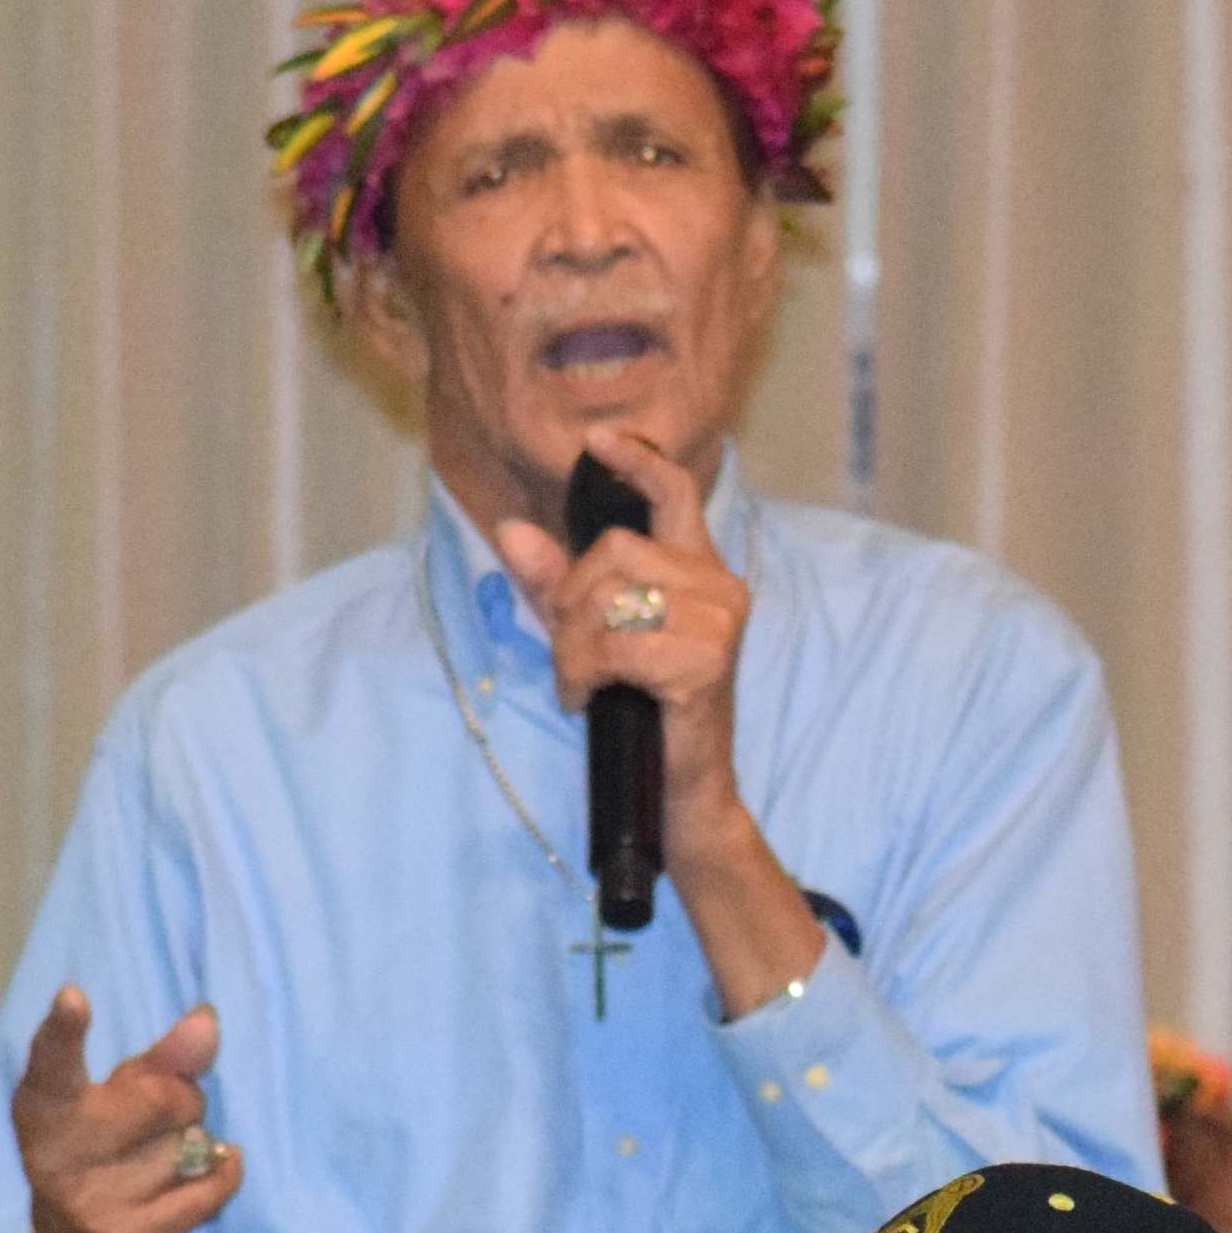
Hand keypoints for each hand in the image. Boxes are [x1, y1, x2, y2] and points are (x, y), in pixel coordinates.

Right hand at [6, 988, 240, 1232]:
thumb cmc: (105, 1150)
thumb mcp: (120, 1097)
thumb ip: (163, 1058)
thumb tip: (207, 1021)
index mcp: (44, 1105)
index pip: (53, 1062)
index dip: (64, 1032)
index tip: (74, 999)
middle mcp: (57, 1153)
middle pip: (162, 1097)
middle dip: (179, 1100)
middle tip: (156, 1120)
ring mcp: (91, 1200)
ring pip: (190, 1144)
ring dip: (195, 1147)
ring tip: (161, 1163)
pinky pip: (206, 1190)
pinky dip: (222, 1173)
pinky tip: (215, 1168)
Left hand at [494, 443, 759, 863]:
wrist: (683, 790)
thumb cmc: (644, 713)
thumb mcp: (591, 638)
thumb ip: (556, 586)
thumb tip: (512, 531)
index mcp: (700, 572)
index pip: (676, 496)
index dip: (638, 462)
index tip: (598, 441)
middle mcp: (719, 588)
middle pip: (615, 550)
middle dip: (572, 601)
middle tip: (574, 656)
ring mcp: (717, 622)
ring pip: (608, 595)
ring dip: (573, 644)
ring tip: (582, 682)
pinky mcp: (703, 660)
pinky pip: (614, 644)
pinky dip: (585, 672)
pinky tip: (588, 698)